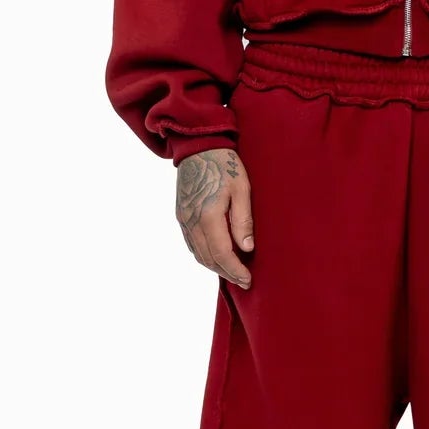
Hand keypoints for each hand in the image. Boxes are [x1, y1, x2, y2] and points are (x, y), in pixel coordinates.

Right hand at [175, 147, 254, 286]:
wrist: (198, 147)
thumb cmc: (225, 165)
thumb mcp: (242, 189)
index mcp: (208, 215)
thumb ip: (243, 220)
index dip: (235, 270)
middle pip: (208, 258)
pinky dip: (203, 255)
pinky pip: (191, 243)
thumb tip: (247, 248)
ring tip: (231, 272)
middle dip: (226, 272)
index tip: (248, 280)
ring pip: (197, 253)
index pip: (222, 253)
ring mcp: (183, 219)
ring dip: (214, 267)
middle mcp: (191, 221)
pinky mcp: (180, 215)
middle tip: (243, 281)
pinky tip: (215, 257)